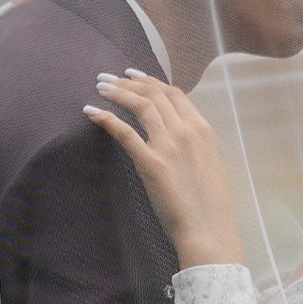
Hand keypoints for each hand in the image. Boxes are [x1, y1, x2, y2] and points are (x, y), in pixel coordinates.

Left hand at [84, 71, 245, 270]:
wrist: (208, 229)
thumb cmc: (210, 204)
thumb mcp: (209, 164)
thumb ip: (194, 145)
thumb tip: (178, 135)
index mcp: (202, 130)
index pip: (174, 94)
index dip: (151, 81)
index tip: (133, 75)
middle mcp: (186, 131)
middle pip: (154, 94)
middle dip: (128, 82)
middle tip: (108, 78)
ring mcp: (168, 145)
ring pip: (140, 105)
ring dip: (117, 92)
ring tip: (100, 88)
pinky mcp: (150, 163)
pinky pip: (125, 132)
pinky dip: (107, 118)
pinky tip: (92, 111)